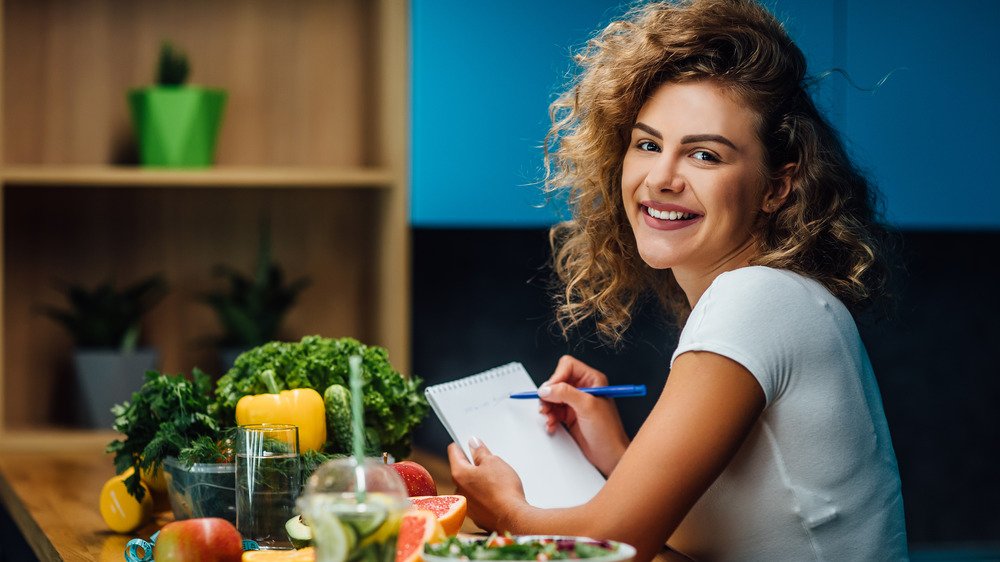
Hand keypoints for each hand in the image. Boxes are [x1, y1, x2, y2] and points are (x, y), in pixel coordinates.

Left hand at [448, 439, 527, 531]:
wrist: (513, 518)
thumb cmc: (503, 489)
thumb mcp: (493, 462)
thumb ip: (480, 452)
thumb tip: (473, 443)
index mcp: (459, 474)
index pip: (454, 452)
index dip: (461, 444)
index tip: (467, 442)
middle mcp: (458, 490)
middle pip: (462, 470)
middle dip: (473, 464)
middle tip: (488, 461)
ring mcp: (466, 505)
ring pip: (470, 486)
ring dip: (479, 480)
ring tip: (496, 480)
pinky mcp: (476, 515)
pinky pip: (477, 499)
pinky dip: (484, 494)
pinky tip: (497, 494)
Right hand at [538, 355, 629, 475]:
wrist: (609, 455)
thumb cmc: (608, 432)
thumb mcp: (587, 407)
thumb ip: (566, 394)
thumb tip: (547, 388)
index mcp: (592, 380)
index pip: (568, 366)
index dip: (557, 377)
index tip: (550, 390)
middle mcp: (584, 389)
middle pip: (557, 381)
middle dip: (549, 394)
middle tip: (546, 405)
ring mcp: (576, 402)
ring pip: (552, 396)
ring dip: (547, 407)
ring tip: (549, 417)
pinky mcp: (570, 415)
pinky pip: (553, 410)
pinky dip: (550, 417)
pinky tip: (553, 424)